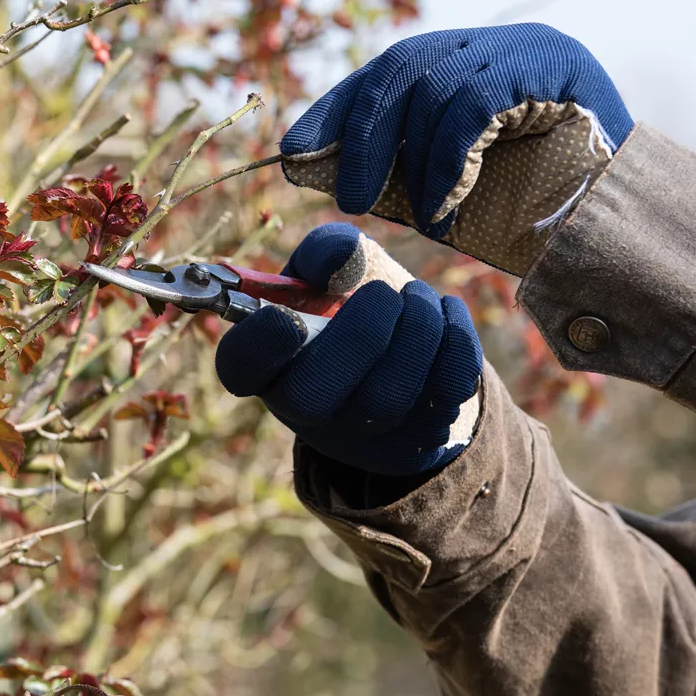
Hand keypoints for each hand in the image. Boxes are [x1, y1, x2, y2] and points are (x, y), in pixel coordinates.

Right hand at [214, 223, 482, 475]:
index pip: (241, 368)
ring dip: (415, 330)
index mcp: (267, 362)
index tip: (285, 316)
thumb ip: (327, 253)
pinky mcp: (414, 442)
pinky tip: (444, 315)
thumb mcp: (329, 271)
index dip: (258, 347)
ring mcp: (359, 435)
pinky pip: (441, 397)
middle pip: (314, 395)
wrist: (403, 350)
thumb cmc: (350, 303)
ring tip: (418, 298)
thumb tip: (339, 257)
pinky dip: (454, 343)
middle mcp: (304, 409)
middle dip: (361, 333)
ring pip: (386, 397)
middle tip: (384, 294)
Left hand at [279, 24, 632, 274]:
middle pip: (400, 66)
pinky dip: (447, 158)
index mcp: (466, 64)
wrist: (626, 226)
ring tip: (420, 213)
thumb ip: (396, 171)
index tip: (292, 148)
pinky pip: (472, 102)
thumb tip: (315, 170)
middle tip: (344, 196)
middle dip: (361, 133)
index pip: (387, 70)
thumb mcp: (449, 189)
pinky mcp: (552, 62)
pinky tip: (445, 202)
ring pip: (433, 84)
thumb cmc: (537, 214)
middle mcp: (494, 43)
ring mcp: (525, 46)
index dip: (336, 106)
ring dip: (414, 160)